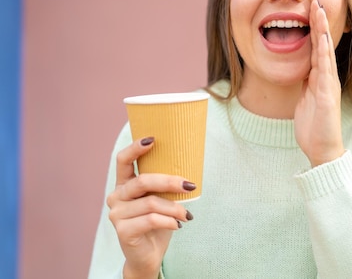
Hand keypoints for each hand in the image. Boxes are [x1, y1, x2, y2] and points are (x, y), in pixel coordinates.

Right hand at [106, 137, 194, 277]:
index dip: (135, 148)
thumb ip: (165, 186)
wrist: (149, 256)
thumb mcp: (162, 200)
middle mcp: (116, 196)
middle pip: (143, 181)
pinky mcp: (123, 231)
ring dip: (175, 208)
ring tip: (187, 215)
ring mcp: (116, 214)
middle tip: (190, 186)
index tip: (153, 139)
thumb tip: (189, 172)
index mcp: (125, 184)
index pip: (123, 160)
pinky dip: (169, 221)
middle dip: (170, 181)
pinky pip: (150, 220)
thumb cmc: (158, 223)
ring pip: (151, 203)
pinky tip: (177, 225)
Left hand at [294, 0, 344, 166]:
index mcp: (321, 76)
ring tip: (318, 10)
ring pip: (325, 52)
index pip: (317, 45)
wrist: (322, 149)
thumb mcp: (306, 96)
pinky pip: (324, 71)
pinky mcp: (327, 96)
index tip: (310, 6)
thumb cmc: (314, 125)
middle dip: (320, 20)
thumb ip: (306, 81)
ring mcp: (328, 85)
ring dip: (322, 30)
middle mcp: (327, 77)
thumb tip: (301, 67)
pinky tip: (320, 40)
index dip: (314, 25)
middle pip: (323, 43)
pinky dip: (323, 54)